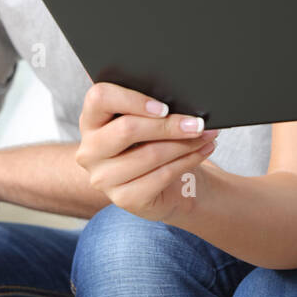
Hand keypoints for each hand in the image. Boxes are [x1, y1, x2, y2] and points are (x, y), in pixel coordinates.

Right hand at [75, 81, 218, 222]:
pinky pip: (162, 175)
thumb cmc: (152, 143)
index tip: (164, 107)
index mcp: (91, 120)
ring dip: (185, 144)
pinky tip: (202, 150)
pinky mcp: (124, 199)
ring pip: (149, 154)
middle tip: (198, 123)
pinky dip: (188, 160)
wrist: (162, 186)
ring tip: (207, 135)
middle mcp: (90, 150)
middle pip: (127, 129)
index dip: (132, 100)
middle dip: (168, 125)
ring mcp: (104, 178)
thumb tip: (181, 98)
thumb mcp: (146, 121)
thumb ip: (149, 108)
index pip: (99, 98)